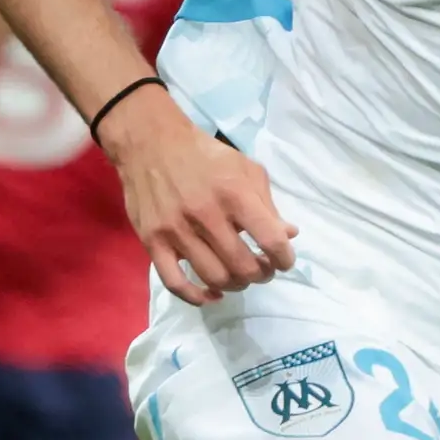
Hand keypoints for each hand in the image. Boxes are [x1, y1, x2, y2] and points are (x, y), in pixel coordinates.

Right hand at [105, 85, 295, 302]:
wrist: (150, 142)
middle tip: (262, 270)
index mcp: (234, 193)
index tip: (284, 261)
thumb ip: (267, 204)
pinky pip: (174, 283)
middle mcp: (205, 213)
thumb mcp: (245, 169)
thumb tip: (289, 235)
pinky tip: (210, 294)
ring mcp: (176, 230)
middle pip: (243, 266)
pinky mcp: (152, 241)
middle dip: (261, 275)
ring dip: (235, 285)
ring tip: (240, 277)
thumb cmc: (205, 156)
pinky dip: (196, 297)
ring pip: (214, 277)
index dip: (284, 258)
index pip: (270, 240)